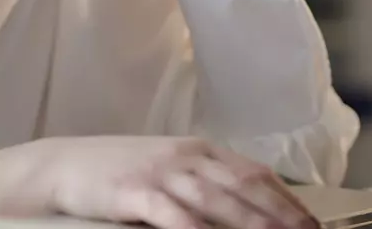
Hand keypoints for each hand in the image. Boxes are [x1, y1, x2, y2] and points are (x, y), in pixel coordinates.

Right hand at [0, 136, 319, 228]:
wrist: (61, 165)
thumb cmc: (118, 173)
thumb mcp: (168, 169)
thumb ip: (204, 182)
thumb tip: (245, 206)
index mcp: (200, 150)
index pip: (255, 174)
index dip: (286, 199)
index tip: (310, 222)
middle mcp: (187, 156)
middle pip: (244, 187)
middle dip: (280, 214)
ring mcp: (162, 172)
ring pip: (216, 200)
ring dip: (250, 222)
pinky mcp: (134, 190)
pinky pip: (172, 212)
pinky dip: (194, 228)